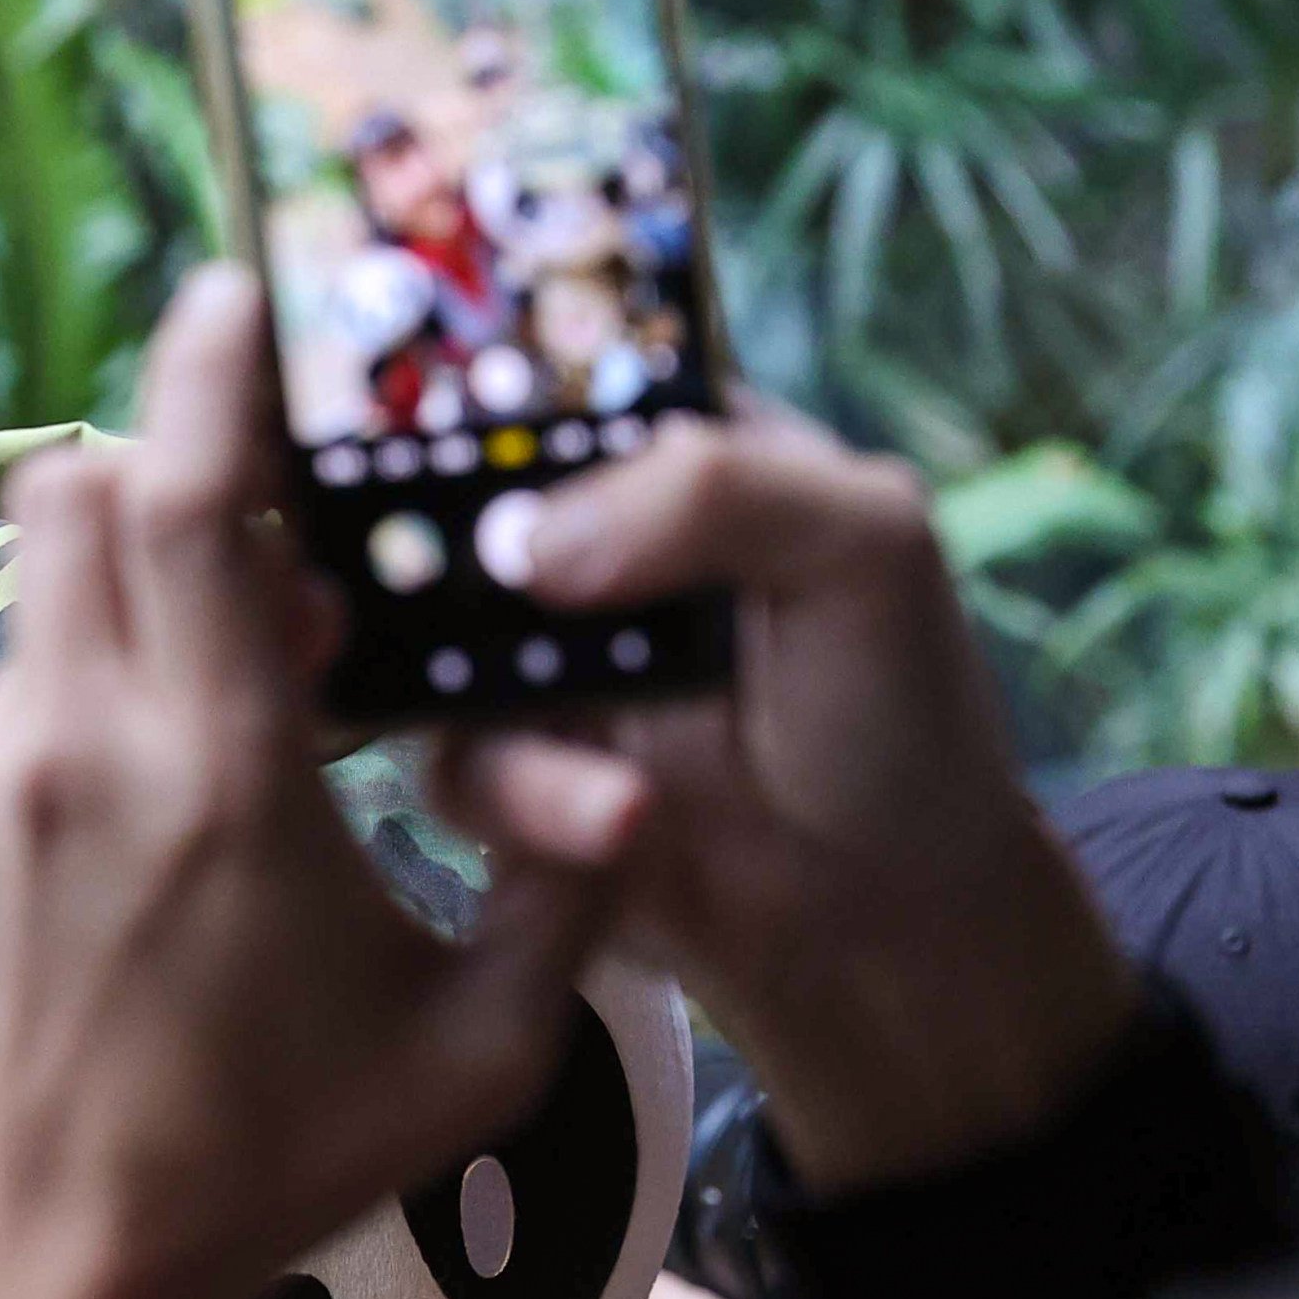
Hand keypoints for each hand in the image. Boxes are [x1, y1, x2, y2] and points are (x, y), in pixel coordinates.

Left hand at [0, 268, 640, 1298]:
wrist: (39, 1273)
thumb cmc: (272, 1163)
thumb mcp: (476, 1053)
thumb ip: (564, 898)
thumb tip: (628, 785)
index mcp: (222, 771)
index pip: (196, 498)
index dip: (213, 370)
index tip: (234, 291)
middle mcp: (79, 749)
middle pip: (81, 498)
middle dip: (160, 480)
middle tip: (250, 553)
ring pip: (34, 610)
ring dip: (115, 621)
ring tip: (198, 736)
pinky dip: (64, 737)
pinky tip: (117, 855)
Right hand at [437, 405, 1135, 1195]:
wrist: (887, 922)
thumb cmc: (899, 713)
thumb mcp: (863, 548)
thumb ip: (713, 493)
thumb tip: (521, 545)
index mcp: (668, 452)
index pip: (541, 377)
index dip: (463, 384)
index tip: (399, 415)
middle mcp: (582, 543)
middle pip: (440, 506)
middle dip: (419, 553)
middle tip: (444, 597)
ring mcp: (532, 661)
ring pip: (420, 648)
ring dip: (505, 723)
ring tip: (619, 797)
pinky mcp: (506, 772)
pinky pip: (449, 766)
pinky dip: (525, 801)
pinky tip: (619, 829)